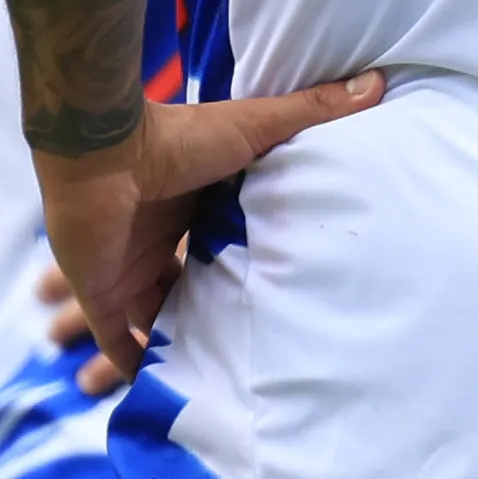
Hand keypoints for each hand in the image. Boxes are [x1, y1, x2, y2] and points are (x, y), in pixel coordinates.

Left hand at [35, 74, 384, 378]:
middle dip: (221, 310)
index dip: (252, 264)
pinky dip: (134, 368)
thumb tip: (377, 83)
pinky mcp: (102, 295)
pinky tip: (167, 395)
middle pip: (196, 284)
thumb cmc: (176, 138)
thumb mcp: (255, 126)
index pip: (225, 241)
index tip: (291, 289)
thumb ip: (311, 111)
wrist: (101, 153)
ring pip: (160, 317)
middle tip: (264, 346)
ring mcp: (129, 269)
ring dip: (184, 342)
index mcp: (194, 204)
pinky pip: (118, 342)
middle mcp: (162, 239)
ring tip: (226, 379)